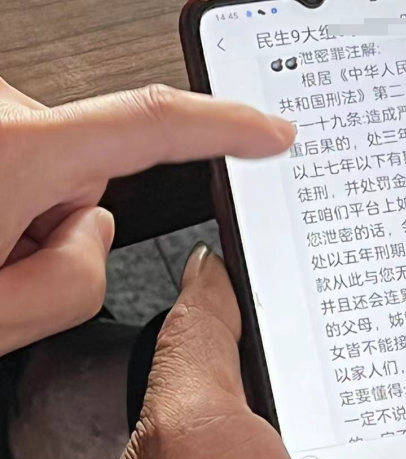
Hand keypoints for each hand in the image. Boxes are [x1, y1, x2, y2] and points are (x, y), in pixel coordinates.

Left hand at [0, 78, 293, 354]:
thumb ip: (73, 286)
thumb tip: (98, 233)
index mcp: (11, 155)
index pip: (152, 124)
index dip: (226, 128)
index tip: (270, 133)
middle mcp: (1, 116)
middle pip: (90, 174)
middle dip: (65, 229)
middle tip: (9, 269)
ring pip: (52, 171)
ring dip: (29, 217)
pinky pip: (23, 159)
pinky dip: (9, 199)